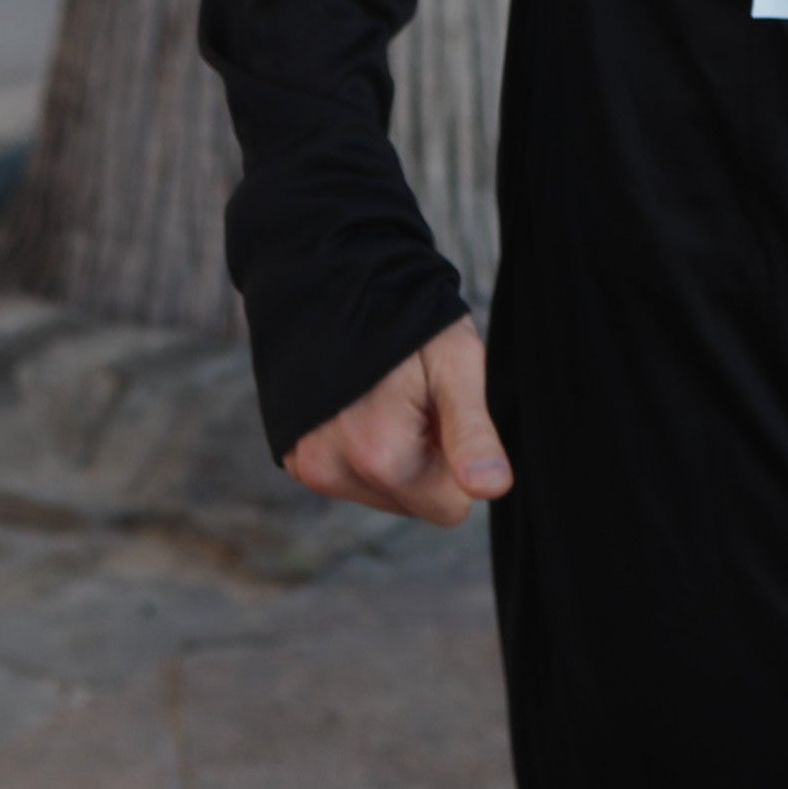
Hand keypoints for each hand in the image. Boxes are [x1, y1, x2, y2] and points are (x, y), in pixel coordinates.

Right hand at [286, 319, 510, 525]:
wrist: (332, 280)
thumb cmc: (409, 321)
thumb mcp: (456, 366)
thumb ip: (473, 434)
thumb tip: (493, 491)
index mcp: (381, 458)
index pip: (449, 508)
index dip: (456, 458)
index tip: (442, 410)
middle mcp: (333, 473)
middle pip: (413, 502)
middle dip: (425, 457)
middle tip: (415, 397)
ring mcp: (308, 468)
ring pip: (383, 492)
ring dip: (393, 453)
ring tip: (388, 394)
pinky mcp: (294, 459)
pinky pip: (349, 477)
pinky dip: (361, 448)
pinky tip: (360, 402)